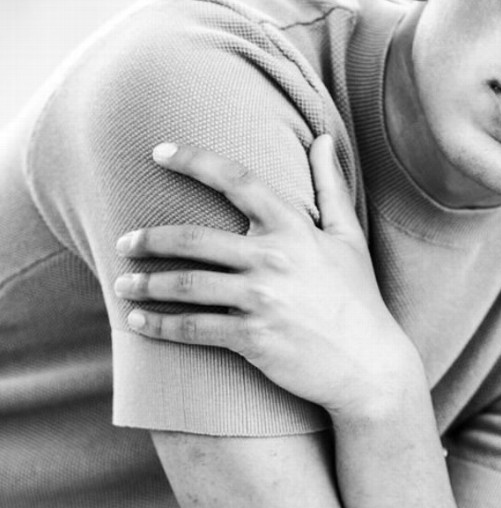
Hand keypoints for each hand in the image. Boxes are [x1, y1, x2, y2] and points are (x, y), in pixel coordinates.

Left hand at [115, 137, 423, 415]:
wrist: (370, 367)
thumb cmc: (358, 300)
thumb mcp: (349, 238)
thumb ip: (331, 186)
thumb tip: (324, 139)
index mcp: (295, 228)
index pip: (236, 180)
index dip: (193, 161)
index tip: (158, 152)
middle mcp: (274, 259)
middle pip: (192, 239)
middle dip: (149, 240)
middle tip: (124, 243)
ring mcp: (262, 299)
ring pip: (185, 285)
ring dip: (146, 284)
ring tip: (123, 283)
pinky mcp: (253, 338)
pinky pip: (193, 328)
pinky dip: (159, 326)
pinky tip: (138, 321)